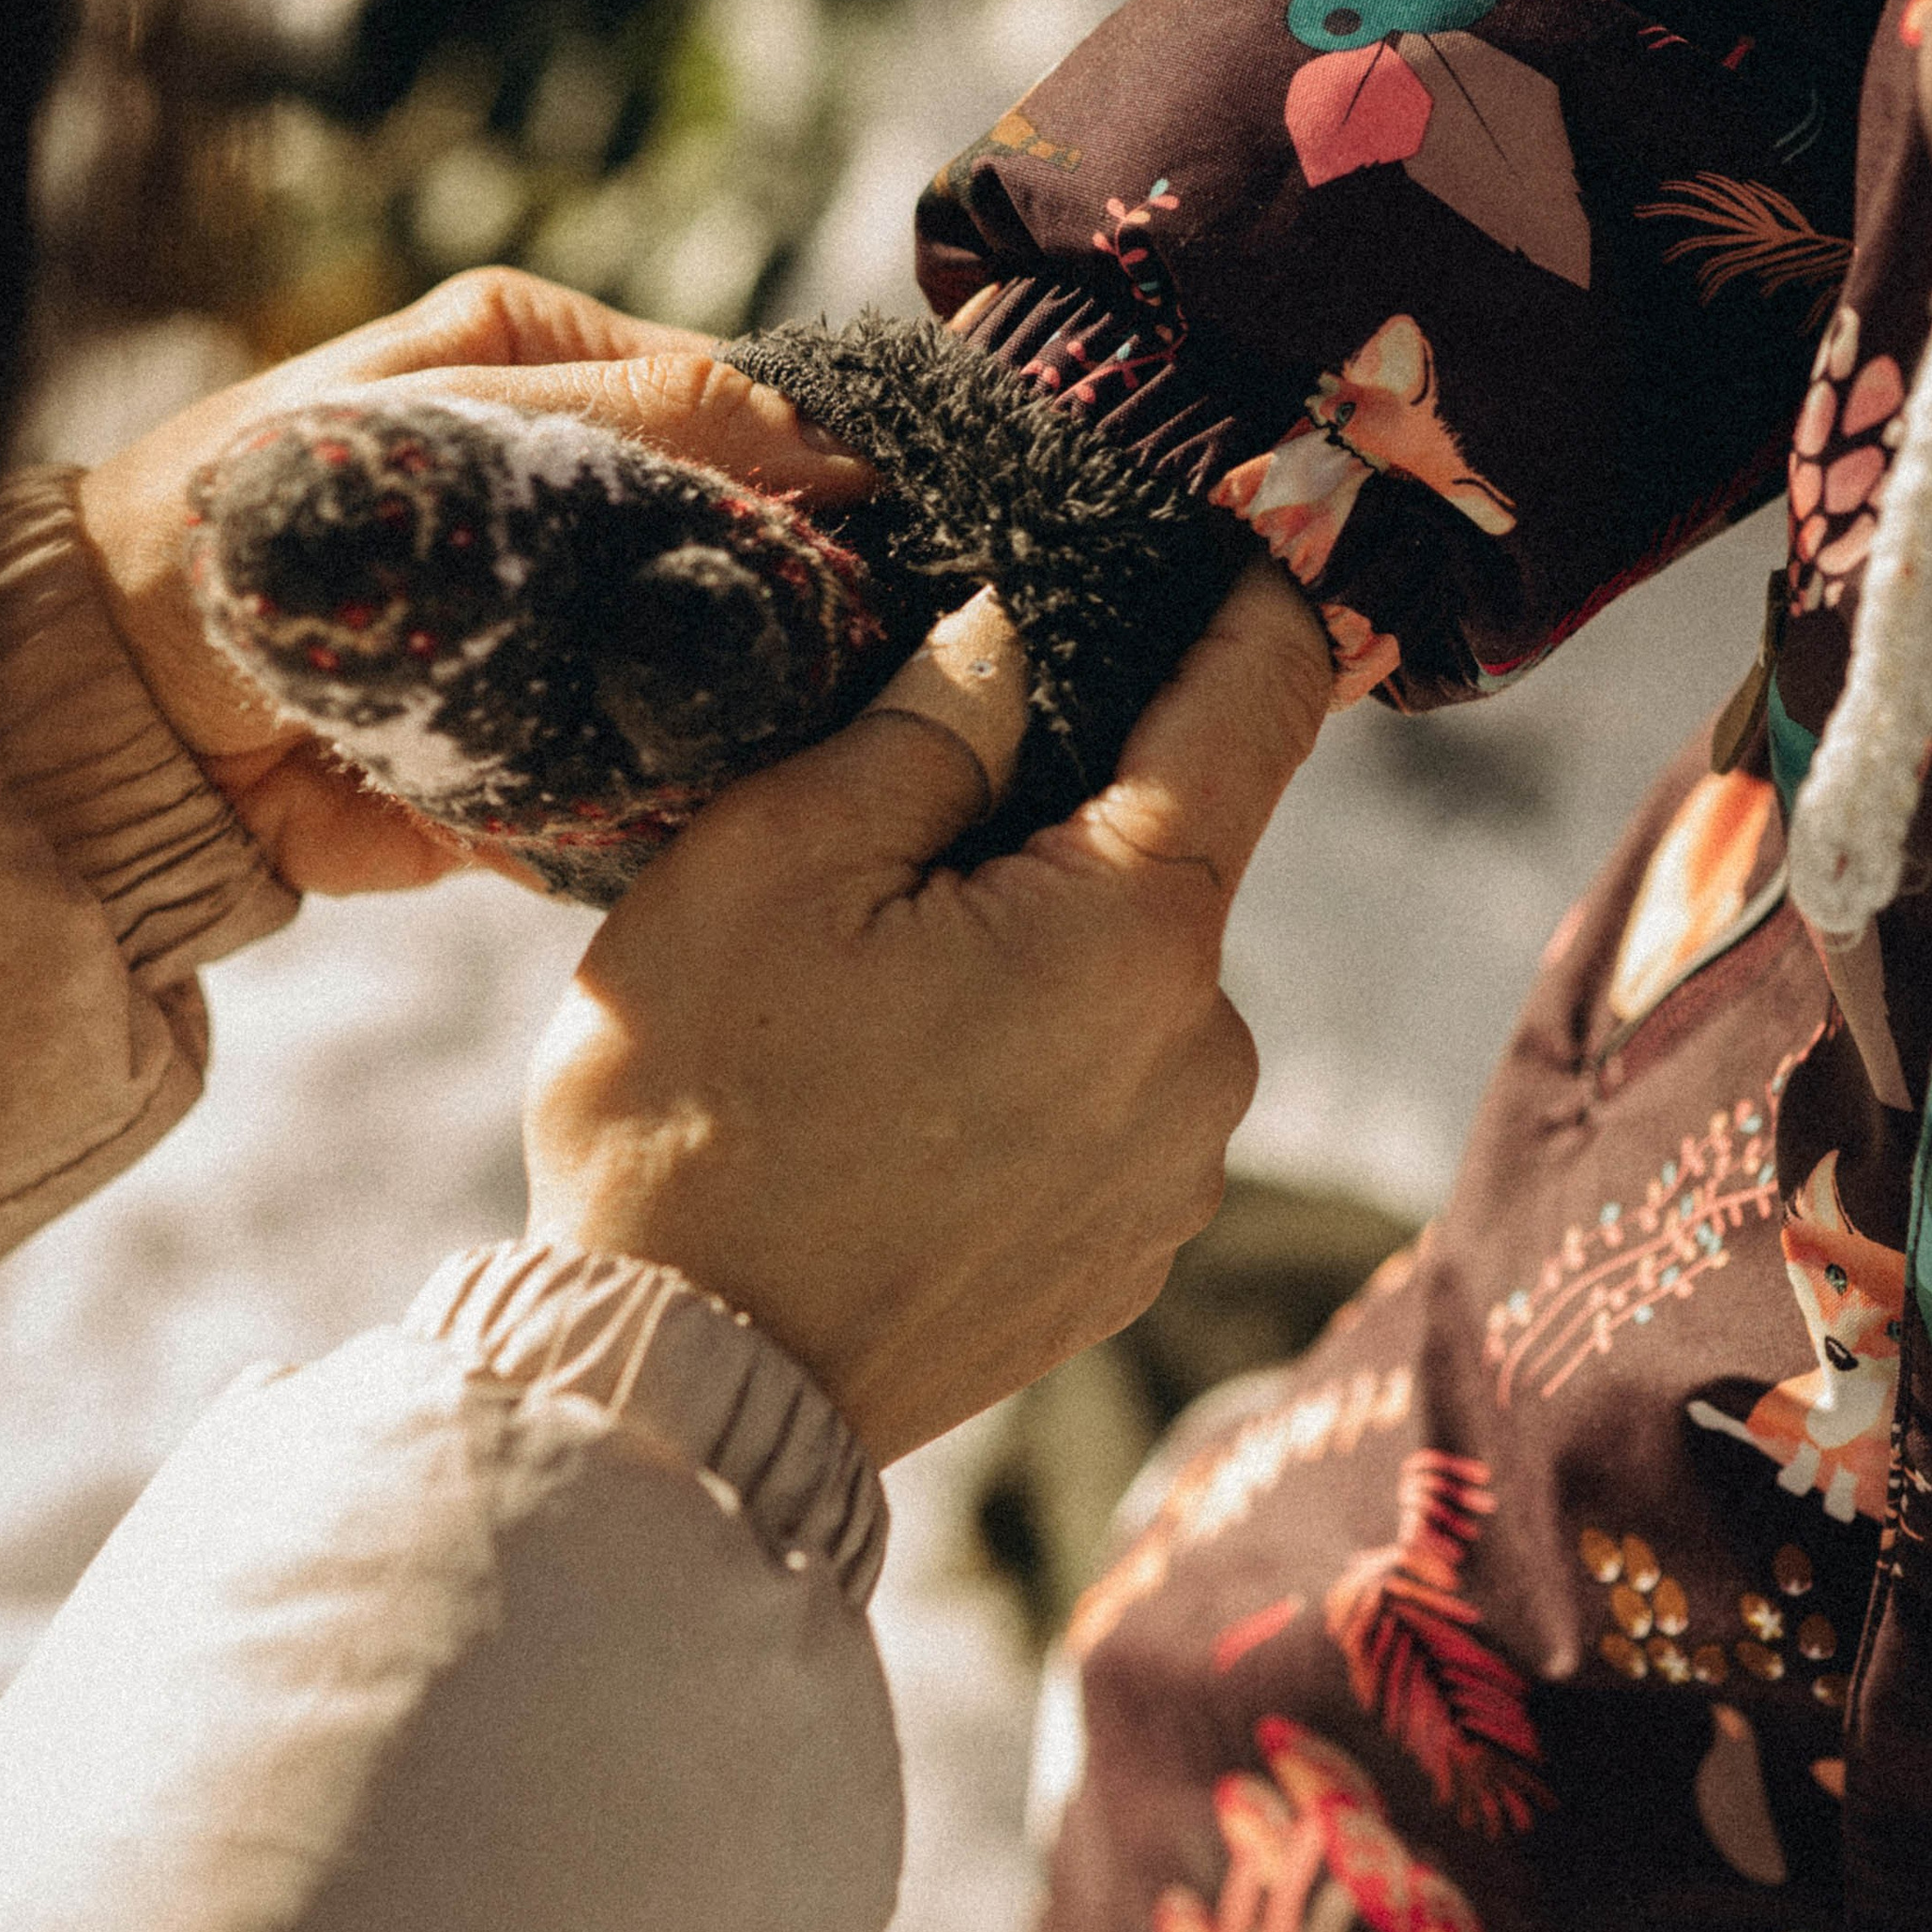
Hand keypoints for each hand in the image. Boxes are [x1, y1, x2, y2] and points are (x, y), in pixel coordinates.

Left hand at [73, 270, 872, 896]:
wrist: (120, 712)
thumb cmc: (263, 517)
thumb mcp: (457, 419)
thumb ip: (640, 415)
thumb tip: (829, 429)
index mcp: (551, 367)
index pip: (739, 405)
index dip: (822, 465)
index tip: (900, 523)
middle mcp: (573, 493)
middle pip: (745, 541)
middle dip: (803, 598)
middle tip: (874, 645)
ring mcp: (566, 630)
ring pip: (716, 663)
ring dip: (756, 707)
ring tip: (815, 733)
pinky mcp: (547, 751)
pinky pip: (652, 776)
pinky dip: (683, 798)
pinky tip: (732, 800)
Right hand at [521, 564, 1332, 1462]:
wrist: (677, 1397)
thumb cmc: (701, 1117)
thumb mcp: (771, 863)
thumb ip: (925, 726)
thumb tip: (1013, 635)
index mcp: (1136, 933)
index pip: (1254, 708)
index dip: (1253, 601)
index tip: (1250, 534)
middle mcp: (1203, 1056)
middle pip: (1161, 860)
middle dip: (1055, 819)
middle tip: (893, 841)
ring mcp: (1176, 1175)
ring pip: (1123, 986)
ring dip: (1030, 956)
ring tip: (864, 1005)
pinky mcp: (1126, 1259)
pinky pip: (1100, 1103)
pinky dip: (1022, 1069)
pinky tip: (892, 1106)